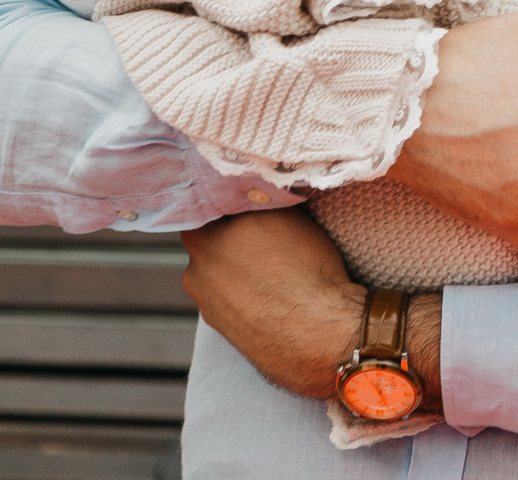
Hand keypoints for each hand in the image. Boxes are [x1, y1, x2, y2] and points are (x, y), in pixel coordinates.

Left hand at [181, 209, 439, 410]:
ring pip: (211, 268)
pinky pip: (222, 295)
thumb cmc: (311, 271)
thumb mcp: (290, 217)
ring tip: (268, 266)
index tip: (244, 194)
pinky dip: (237, 290)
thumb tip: (254, 181)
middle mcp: (197, 264)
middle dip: (226, 231)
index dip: (225, 195)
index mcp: (209, 233)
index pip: (203, 201)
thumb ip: (260, 199)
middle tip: (259, 229)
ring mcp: (204, 298)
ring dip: (230, 262)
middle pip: (205, 235)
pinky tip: (266, 290)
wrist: (320, 335)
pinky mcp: (216, 324)